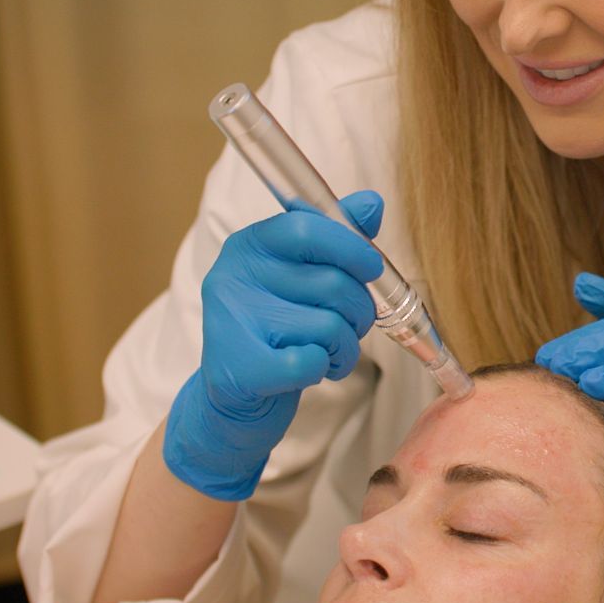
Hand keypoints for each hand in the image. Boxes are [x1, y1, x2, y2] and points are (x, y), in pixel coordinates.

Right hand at [163, 191, 384, 500]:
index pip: (307, 228)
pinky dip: (325, 368)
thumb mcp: (302, 277)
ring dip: (346, 347)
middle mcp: (233, 277)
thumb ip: (336, 238)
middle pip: (331, 282)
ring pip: (329, 325)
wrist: (234, 399)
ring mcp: (231, 322)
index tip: (371, 269)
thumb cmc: (277, 330)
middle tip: (350, 326)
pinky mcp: (239, 368)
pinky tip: (313, 369)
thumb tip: (372, 203)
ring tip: (329, 352)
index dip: (352, 248)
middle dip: (359, 310)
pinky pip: (311, 361)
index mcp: (249, 246)